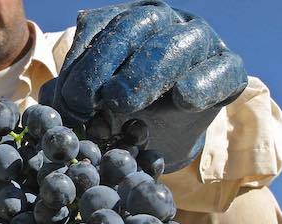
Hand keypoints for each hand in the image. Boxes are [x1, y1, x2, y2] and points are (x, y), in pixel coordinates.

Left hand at [41, 1, 247, 172]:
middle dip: (109, 61)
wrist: (164, 143)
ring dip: (148, 71)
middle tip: (95, 100)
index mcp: (123, 23)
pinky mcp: (229, 70)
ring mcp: (199, 41)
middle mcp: (162, 22)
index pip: (101, 26)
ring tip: (124, 104)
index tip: (70, 100)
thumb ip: (69, 99)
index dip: (83, 60)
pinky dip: (204, 82)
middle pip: (137, 25)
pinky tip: (183, 98)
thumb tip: (52, 101)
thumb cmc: (120, 117)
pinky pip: (222, 69)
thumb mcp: (89, 107)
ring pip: (179, 42)